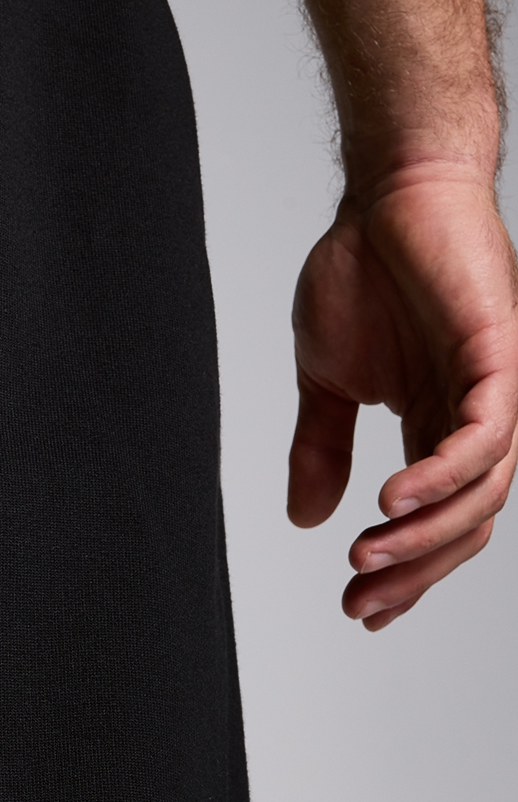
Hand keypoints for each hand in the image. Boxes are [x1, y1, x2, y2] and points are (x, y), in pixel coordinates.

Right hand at [287, 165, 517, 629]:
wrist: (386, 191)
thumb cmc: (362, 270)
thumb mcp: (325, 383)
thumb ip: (319, 450)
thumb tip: (304, 519)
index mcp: (437, 425)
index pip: (438, 520)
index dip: (406, 574)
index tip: (360, 609)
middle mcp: (476, 415)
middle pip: (467, 522)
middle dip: (414, 571)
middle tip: (361, 599)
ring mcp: (495, 386)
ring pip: (484, 492)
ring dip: (425, 536)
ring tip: (367, 556)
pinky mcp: (501, 353)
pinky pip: (487, 435)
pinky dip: (444, 475)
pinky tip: (392, 501)